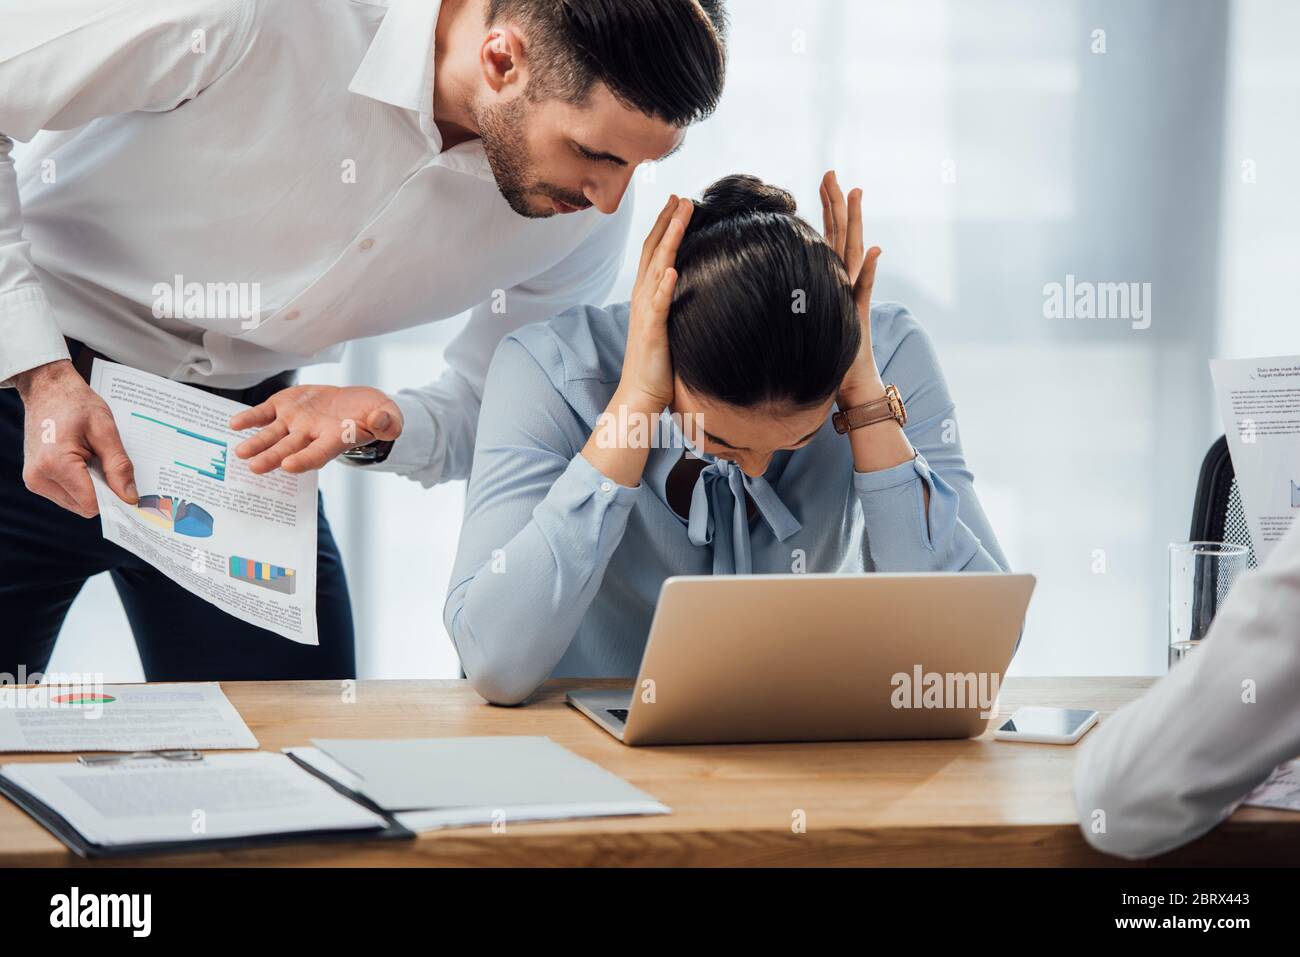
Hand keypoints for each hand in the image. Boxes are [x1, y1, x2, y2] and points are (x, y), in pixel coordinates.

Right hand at [14, 359, 136, 516]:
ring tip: (90, 457)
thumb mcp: (105, 431)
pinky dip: (81, 484)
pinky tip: (82, 461)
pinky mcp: (36, 479)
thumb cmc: (75, 404)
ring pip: (76, 503)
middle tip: (106, 462)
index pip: (92, 503)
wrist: (48, 389)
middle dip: (102, 490)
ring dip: (91, 487)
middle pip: (84, 506)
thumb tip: (130, 497)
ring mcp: (34, 480)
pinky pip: (67, 495)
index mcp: (55, 463)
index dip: (113, 497)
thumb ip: (119, 466)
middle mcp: (39, 477)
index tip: (127, 486)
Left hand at [230, 384, 402, 473]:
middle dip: (272, 458)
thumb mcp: (388, 415)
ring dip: (256, 444)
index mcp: (335, 440)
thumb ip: (387, 422)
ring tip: (240, 453)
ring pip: (272, 435)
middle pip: (289, 449)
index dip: (305, 459)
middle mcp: (311, 435)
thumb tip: (381, 423)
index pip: (318, 453)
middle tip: (255, 467)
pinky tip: (234, 424)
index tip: (290, 466)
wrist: (356, 404)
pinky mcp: (284, 407)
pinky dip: (249, 418)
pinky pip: (263, 414)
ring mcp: (295, 422)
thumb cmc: (374, 414)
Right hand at [617, 193, 692, 414]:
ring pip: (657, 268)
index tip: (678, 203)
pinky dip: (664, 285)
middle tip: (681, 196)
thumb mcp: (667, 329)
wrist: (639, 395)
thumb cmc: (656, 366)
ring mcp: (646, 313)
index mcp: (646, 296)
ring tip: (681, 216)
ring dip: (669, 240)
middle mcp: (642, 298)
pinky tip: (672, 268)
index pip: (654, 252)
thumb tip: (693, 292)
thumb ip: (675, 308)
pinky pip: (658, 304)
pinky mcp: (652, 331)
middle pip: (654, 250)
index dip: (665, 226)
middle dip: (667, 222)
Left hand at [820, 170, 882, 405]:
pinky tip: (875, 251)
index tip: (823, 180)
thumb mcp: (812, 315)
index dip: (828, 208)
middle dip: (837, 203)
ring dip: (856, 224)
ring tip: (856, 194)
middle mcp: (846, 281)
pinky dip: (870, 271)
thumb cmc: (825, 353)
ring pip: (855, 252)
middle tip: (832, 173)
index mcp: (834, 278)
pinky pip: (864, 289)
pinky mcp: (857, 315)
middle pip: (843, 234)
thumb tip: (792, 273)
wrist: (851, 383)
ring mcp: (854, 295)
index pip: (830, 235)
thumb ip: (809, 293)